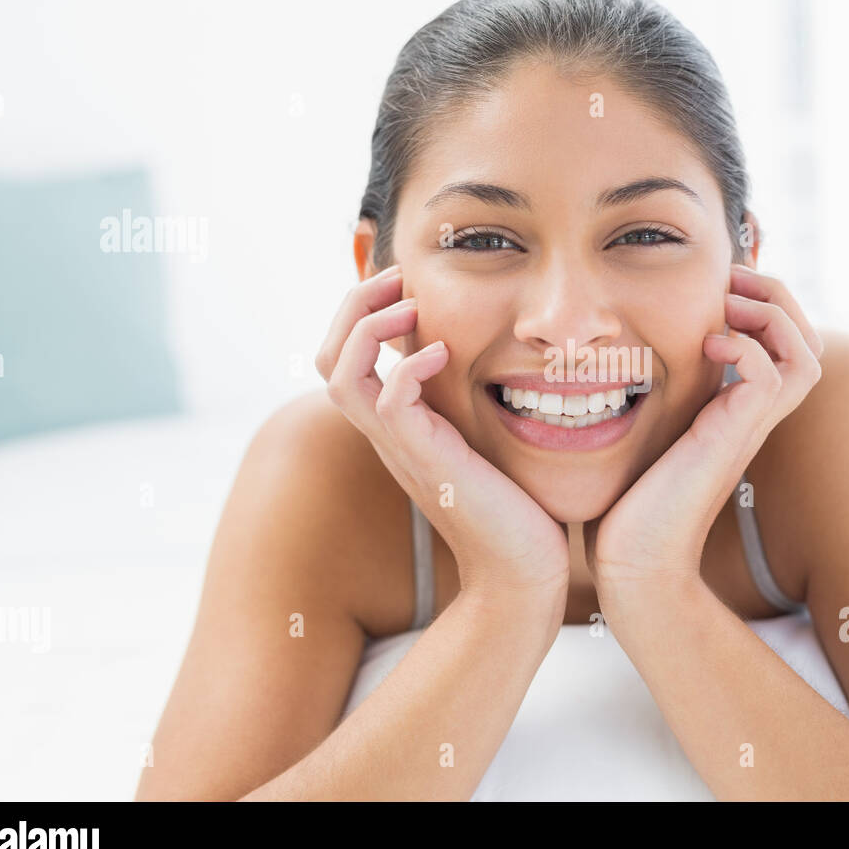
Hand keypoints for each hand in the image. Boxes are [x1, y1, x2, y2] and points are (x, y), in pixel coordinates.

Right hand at [316, 265, 570, 608]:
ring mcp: (400, 448)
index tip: (406, 283)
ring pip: (339, 373)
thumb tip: (491, 364)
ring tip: (409, 305)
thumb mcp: (485, 440)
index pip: (344, 356)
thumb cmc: (515, 508)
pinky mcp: (425, 460)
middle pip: (327, 356)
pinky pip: (388, 402)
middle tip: (398, 277)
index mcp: (396, 425)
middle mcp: (386, 434)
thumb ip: (473, 406)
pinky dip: (408, 366)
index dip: (363, 312)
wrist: (521, 571)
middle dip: (354, 304)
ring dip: (368, 327)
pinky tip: (444, 352)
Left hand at [585, 263, 823, 597]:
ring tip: (725, 307)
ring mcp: (747, 428)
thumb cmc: (625, 503)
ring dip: (771, 314)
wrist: (632, 561)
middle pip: (809, 342)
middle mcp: (751, 417)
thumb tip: (617, 351)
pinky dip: (746, 345)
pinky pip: (773, 375)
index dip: (763, 304)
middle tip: (730, 282)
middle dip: (777, 297)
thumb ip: (648, 393)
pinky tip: (705, 347)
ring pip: (806, 354)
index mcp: (735, 410)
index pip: (784, 344)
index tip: (717, 287)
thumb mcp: (640, 430)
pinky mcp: (732, 437)